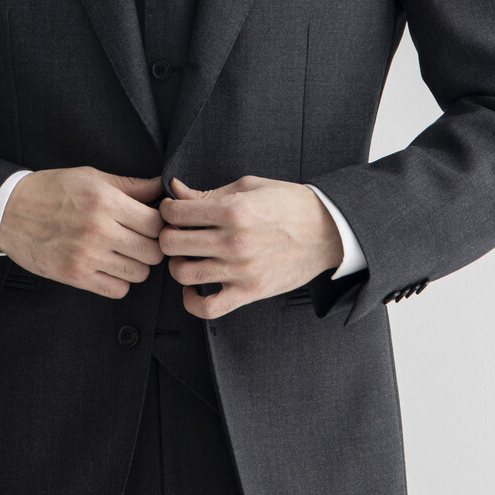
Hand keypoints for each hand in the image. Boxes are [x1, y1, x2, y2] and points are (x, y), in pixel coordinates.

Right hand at [0, 166, 165, 298]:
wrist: (8, 211)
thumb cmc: (51, 190)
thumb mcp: (91, 177)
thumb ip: (130, 185)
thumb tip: (162, 186)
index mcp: (105, 202)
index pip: (155, 223)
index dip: (159, 224)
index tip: (151, 224)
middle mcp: (98, 230)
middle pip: (152, 251)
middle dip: (151, 246)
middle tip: (140, 240)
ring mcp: (86, 256)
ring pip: (139, 273)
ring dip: (136, 265)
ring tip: (123, 254)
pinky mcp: (74, 275)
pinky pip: (117, 290)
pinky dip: (118, 282)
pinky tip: (109, 268)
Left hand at [158, 174, 342, 318]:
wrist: (327, 230)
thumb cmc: (289, 205)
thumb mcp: (249, 187)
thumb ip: (209, 192)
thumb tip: (175, 190)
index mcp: (233, 210)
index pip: (175, 213)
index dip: (167, 210)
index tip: (173, 212)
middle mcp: (233, 241)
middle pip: (172, 243)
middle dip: (168, 235)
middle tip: (177, 233)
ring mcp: (241, 270)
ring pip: (183, 273)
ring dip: (177, 264)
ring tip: (187, 257)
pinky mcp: (249, 292)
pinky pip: (207, 308)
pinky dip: (192, 301)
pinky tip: (193, 287)